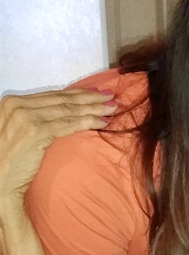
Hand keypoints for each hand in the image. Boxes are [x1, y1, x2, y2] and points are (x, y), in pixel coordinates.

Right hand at [0, 88, 116, 205]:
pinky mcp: (36, 132)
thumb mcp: (19, 131)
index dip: (76, 93)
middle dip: (89, 98)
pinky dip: (88, 122)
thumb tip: (63, 111)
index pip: (52, 95)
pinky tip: (103, 122)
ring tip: (112, 108)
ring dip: (93, 108)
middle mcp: (17, 105)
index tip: (96, 93)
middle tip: (111, 96)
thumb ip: (35, 118)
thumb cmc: (9, 161)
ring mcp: (26, 117)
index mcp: (13, 102)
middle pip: (62, 99)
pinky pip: (68, 124)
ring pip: (68, 110)